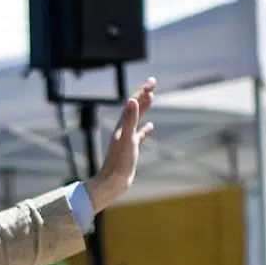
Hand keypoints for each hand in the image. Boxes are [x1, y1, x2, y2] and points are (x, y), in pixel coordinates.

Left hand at [87, 77, 155, 213]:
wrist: (112, 183)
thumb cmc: (119, 163)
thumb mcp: (127, 138)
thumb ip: (130, 119)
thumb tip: (132, 99)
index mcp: (122, 126)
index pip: (133, 103)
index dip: (143, 91)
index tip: (153, 81)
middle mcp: (123, 130)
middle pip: (134, 108)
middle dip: (144, 95)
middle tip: (153, 83)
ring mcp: (127, 140)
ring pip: (136, 119)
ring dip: (144, 108)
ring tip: (151, 98)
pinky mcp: (130, 150)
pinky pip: (139, 136)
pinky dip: (145, 130)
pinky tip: (151, 127)